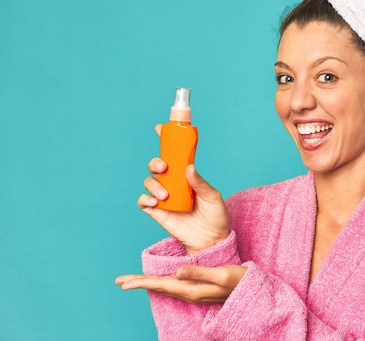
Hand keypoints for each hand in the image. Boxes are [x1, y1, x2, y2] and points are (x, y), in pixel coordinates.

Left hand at [115, 265, 246, 303]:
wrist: (252, 291)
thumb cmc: (240, 281)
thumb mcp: (221, 274)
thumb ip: (199, 273)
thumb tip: (177, 271)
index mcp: (192, 289)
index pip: (161, 285)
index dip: (141, 283)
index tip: (123, 282)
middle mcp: (190, 293)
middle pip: (159, 288)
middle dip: (139, 283)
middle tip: (120, 281)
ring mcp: (194, 293)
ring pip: (165, 288)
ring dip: (148, 284)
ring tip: (133, 281)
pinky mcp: (197, 290)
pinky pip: (173, 287)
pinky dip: (161, 283)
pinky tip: (159, 282)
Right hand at [140, 125, 229, 253]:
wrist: (211, 240)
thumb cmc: (215, 216)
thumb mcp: (212, 197)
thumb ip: (200, 183)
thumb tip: (188, 167)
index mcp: (186, 175)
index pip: (174, 154)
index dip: (166, 140)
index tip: (160, 128)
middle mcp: (173, 183)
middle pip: (156, 166)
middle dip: (156, 163)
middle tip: (164, 168)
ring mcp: (164, 197)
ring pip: (149, 182)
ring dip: (153, 185)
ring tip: (165, 195)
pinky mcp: (158, 212)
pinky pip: (143, 202)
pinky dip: (145, 199)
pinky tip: (155, 202)